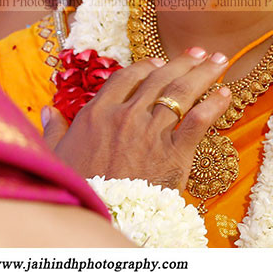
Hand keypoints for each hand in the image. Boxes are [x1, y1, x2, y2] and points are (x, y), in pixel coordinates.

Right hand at [41, 47, 231, 190]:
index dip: (146, 66)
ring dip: (203, 74)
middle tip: (200, 53)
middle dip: (183, 62)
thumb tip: (46, 111)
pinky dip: (214, 104)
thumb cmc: (76, 188)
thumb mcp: (57, 155)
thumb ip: (54, 129)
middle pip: (159, 78)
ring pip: (181, 92)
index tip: (159, 62)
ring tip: (219, 61)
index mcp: (98, 113)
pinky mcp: (174, 155)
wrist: (99, 218)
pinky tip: (226, 94)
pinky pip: (198, 121)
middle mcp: (126, 116)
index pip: (127, 77)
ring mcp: (151, 133)